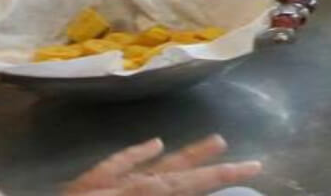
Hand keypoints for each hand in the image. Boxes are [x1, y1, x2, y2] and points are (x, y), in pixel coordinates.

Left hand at [62, 135, 260, 195]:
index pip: (180, 188)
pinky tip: (152, 143)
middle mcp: (118, 192)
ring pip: (146, 167)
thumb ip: (155, 191)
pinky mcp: (77, 190)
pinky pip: (110, 168)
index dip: (217, 178)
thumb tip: (179, 186)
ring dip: (180, 156)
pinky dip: (133, 155)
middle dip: (207, 168)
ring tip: (212, 141)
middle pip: (170, 177)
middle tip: (244, 157)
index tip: (253, 167)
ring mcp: (97, 189)